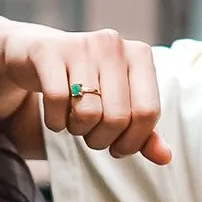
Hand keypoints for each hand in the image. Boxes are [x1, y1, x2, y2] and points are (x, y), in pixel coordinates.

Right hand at [29, 24, 171, 161]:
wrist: (37, 54)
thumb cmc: (86, 84)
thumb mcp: (118, 104)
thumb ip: (143, 131)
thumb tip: (165, 157)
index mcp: (139, 55)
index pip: (148, 112)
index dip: (133, 141)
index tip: (118, 148)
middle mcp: (113, 44)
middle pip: (117, 117)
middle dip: (102, 140)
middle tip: (90, 135)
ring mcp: (81, 44)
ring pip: (87, 112)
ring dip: (77, 130)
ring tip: (73, 121)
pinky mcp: (48, 51)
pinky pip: (57, 101)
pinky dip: (54, 121)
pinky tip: (55, 115)